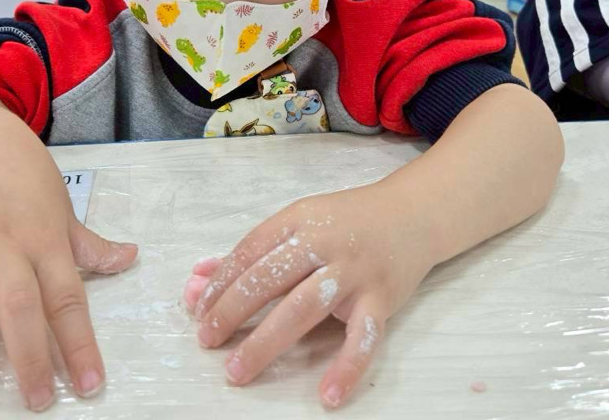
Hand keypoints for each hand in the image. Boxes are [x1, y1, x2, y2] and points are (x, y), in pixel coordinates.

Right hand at [0, 153, 136, 410]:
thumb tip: (131, 257)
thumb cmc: (29, 181)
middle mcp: (9, 243)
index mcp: (47, 242)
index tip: (88, 384)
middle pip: (20, 302)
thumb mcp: (65, 211)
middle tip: (35, 398)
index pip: (68, 298)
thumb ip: (90, 245)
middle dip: (28, 354)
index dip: (80, 343)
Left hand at [186, 180, 433, 408]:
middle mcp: (324, 242)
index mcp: (299, 220)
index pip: (250, 250)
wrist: (411, 215)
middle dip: (231, 311)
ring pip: (303, 307)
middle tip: (205, 339)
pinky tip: (327, 394)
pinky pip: (363, 337)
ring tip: (236, 369)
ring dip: (265, 341)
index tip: (198, 309)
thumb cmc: (347, 222)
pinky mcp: (381, 298)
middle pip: (269, 279)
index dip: (221, 281)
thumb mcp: (300, 223)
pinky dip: (347, 367)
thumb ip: (252, 253)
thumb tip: (197, 280)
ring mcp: (353, 271)